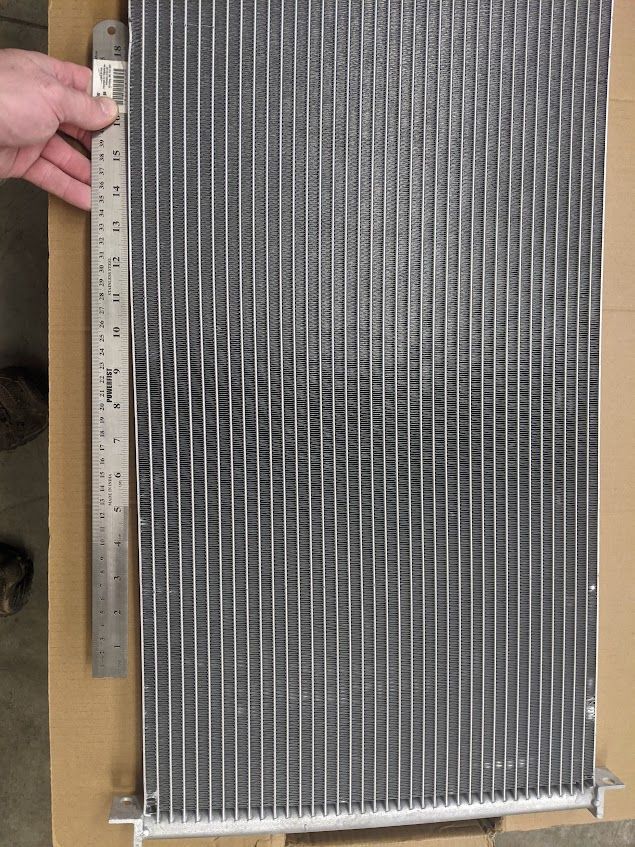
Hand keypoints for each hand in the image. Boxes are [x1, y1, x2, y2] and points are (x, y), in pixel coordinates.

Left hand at [0, 49, 118, 209]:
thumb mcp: (51, 96)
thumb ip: (83, 107)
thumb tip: (108, 110)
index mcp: (45, 78)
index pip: (84, 90)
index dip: (105, 106)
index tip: (125, 122)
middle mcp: (38, 105)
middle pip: (79, 127)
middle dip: (101, 145)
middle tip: (122, 160)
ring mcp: (30, 133)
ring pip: (67, 156)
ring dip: (89, 173)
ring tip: (110, 186)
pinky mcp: (21, 160)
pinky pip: (52, 176)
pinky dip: (70, 189)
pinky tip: (87, 197)